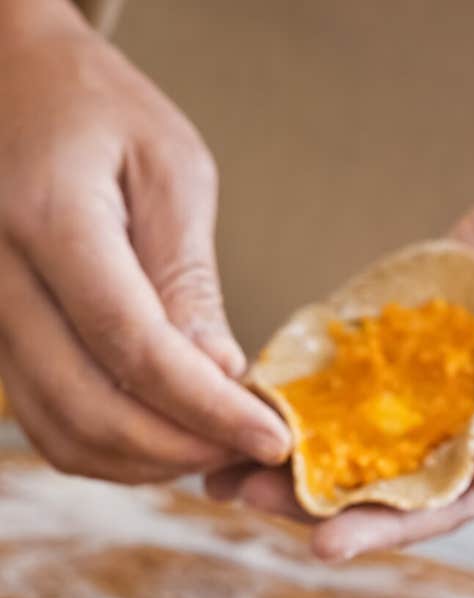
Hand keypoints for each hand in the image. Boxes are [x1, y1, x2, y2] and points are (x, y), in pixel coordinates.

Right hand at [0, 1, 289, 482]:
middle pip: (90, 410)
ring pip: (63, 434)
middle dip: (182, 449)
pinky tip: (167, 434)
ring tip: (215, 445)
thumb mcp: (169, 169)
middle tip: (248, 449)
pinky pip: (48, 422)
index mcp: (47, 217)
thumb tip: (219, 376)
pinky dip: (111, 450)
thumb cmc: (95, 109)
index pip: (135, 348)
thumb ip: (187, 278)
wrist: (9, 82)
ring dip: (148, 462)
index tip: (271, 438)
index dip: (208, 410)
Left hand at [208, 33, 473, 558]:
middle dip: (310, 492)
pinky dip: (303, 365)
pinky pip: (351, 346)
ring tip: (218, 452)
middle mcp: (464, 416)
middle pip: (376, 472)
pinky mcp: (412, 311)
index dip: (382, 528)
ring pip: (350, 417)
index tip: (324, 546)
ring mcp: (433, 366)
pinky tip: (249, 377)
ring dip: (290, 439)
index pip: (439, 504)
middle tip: (240, 498)